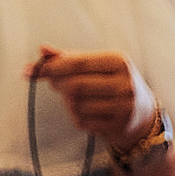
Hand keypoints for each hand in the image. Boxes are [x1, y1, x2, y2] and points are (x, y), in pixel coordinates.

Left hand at [32, 46, 157, 146]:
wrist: (142, 114)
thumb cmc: (112, 82)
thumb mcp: (97, 65)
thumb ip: (69, 57)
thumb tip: (42, 49)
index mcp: (120, 61)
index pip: (77, 63)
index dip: (51, 67)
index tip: (32, 70)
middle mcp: (125, 83)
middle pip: (75, 85)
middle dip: (57, 84)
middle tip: (53, 83)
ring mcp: (123, 107)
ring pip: (77, 105)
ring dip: (67, 102)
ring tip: (74, 98)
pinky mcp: (118, 126)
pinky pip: (83, 121)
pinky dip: (76, 116)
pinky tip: (85, 112)